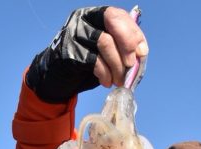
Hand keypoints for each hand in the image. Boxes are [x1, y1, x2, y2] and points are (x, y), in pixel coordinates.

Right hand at [26, 6, 147, 102]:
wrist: (59, 80)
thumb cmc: (87, 66)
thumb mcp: (108, 55)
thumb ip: (123, 50)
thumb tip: (141, 53)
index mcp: (96, 16)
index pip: (118, 15)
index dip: (133, 33)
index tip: (141, 54)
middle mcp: (84, 19)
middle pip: (112, 19)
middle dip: (127, 43)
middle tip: (130, 64)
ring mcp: (75, 33)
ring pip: (105, 42)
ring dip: (117, 66)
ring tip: (119, 80)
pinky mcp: (69, 51)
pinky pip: (94, 61)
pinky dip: (105, 74)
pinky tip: (106, 82)